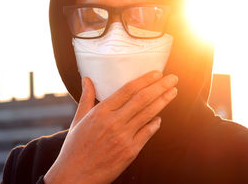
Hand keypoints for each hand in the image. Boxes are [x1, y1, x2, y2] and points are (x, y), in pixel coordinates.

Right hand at [44, 71, 177, 183]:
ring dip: (163, 101)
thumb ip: (86, 97)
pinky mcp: (130, 152)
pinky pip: (147, 134)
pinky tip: (160, 118)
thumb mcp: (78, 119)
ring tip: (173, 92)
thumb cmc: (74, 148)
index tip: (156, 73)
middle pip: (142, 99)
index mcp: (100, 112)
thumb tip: (86, 79)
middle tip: (172, 78)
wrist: (75, 176)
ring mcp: (123, 137)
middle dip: (160, 87)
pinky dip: (155, 124)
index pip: (127, 90)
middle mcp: (113, 122)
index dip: (145, 80)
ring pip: (148, 114)